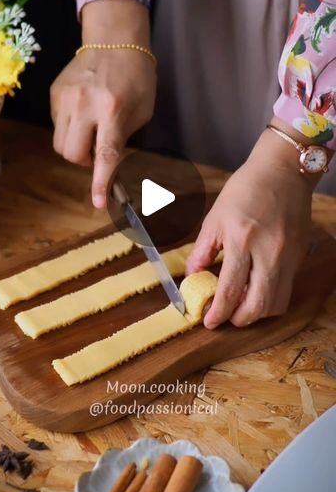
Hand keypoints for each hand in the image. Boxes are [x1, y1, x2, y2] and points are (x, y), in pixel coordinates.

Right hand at [50, 0, 155, 207]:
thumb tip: (108, 163)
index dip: (101, 183)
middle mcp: (85, 105)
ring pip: (60, 144)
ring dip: (76, 147)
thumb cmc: (137, 77)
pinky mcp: (54, 93)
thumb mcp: (143, 111)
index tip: (99, 203)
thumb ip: (124, 139)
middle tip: (98, 151)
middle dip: (84, 162)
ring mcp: (66, 98)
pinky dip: (70, 128)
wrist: (115, 39)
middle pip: (72, 155)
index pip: (104, 155)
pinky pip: (57, 125)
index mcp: (114, 111)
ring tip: (91, 131)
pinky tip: (83, 113)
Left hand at [186, 125, 315, 327]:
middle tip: (225, 317)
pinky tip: (257, 289)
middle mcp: (269, 253)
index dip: (218, 312)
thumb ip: (203, 249)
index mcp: (242, 240)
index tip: (208, 321)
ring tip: (241, 305)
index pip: (231, 290)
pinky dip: (271, 297)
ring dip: (257, 312)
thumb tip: (193, 275)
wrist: (283, 171)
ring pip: (277, 303)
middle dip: (239, 320)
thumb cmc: (246, 189)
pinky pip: (286, 288)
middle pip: (258, 306)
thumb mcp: (215, 216)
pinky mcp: (299, 256)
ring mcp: (288, 256)